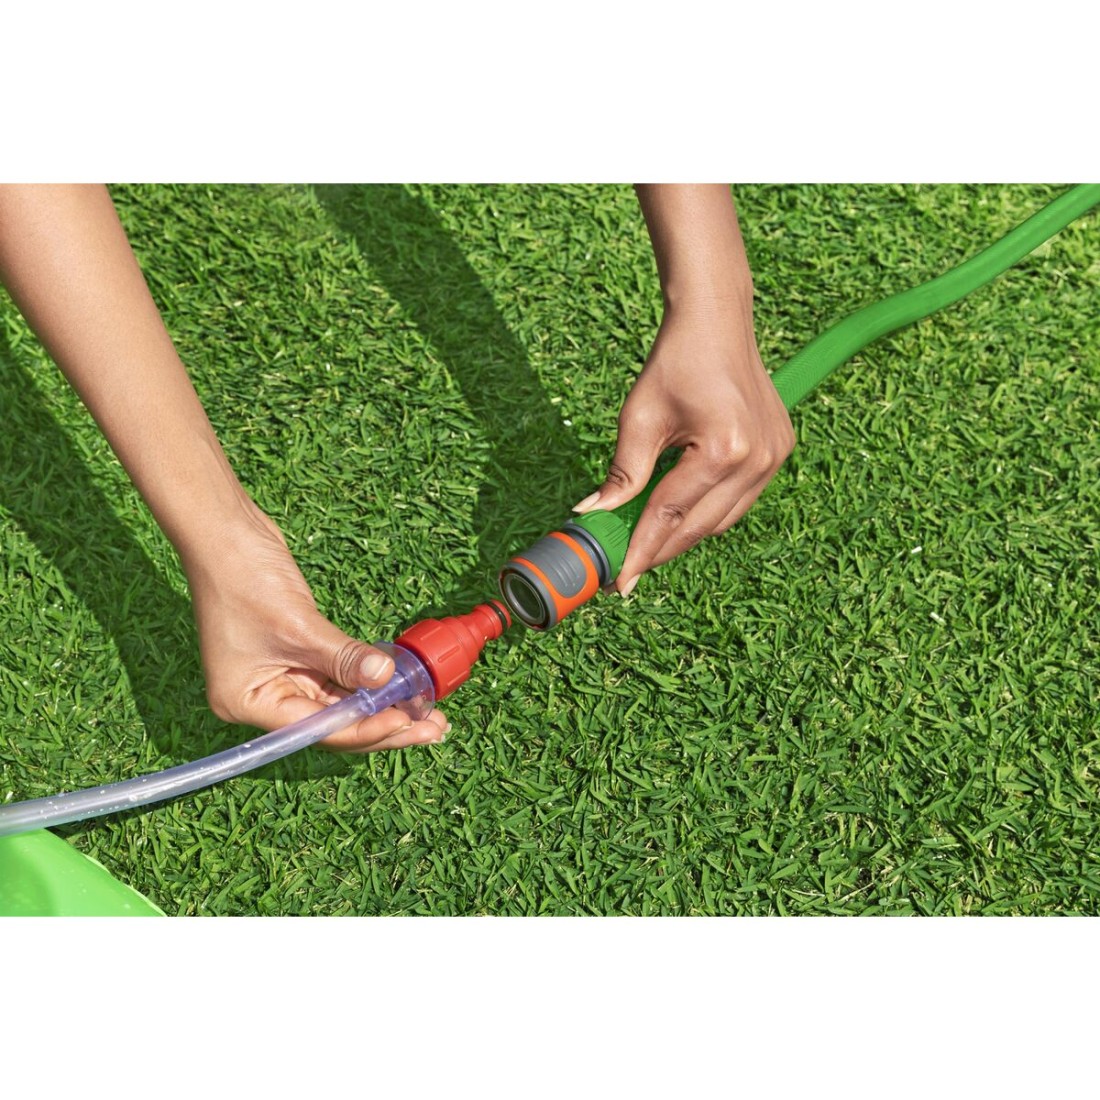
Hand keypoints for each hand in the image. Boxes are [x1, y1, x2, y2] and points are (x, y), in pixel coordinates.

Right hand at [187, 508, 448, 751]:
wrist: (226, 533)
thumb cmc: (243, 579)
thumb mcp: (299, 625)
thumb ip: (344, 657)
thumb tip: (386, 677)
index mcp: (247, 702)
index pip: (317, 729)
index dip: (364, 728)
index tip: (406, 723)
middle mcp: (262, 698)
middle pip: (332, 723)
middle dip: (383, 725)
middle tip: (431, 728)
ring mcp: (280, 676)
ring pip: (340, 703)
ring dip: (382, 706)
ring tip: (429, 713)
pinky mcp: (297, 655)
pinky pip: (338, 678)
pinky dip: (368, 681)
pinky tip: (402, 686)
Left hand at [574, 294, 794, 593]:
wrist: (717, 322)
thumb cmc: (675, 362)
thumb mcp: (638, 417)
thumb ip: (622, 473)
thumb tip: (593, 514)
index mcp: (722, 449)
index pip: (670, 514)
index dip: (641, 551)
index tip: (619, 582)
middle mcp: (758, 459)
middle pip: (699, 527)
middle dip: (660, 550)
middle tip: (626, 569)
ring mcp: (775, 457)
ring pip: (722, 521)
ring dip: (685, 535)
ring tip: (648, 544)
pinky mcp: (780, 452)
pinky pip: (739, 502)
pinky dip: (708, 513)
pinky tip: (680, 515)